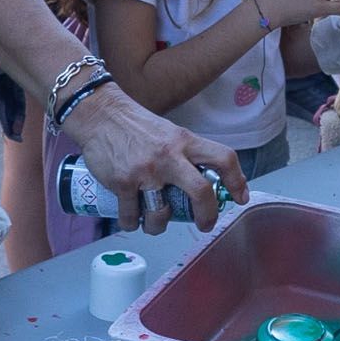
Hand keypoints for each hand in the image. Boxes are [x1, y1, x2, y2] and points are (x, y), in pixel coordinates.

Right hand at [65, 82, 240, 231]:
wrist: (99, 114)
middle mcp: (169, 156)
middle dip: (207, 216)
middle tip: (205, 224)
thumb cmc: (135, 125)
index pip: (223, 158)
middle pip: (201, 192)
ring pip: (161, 214)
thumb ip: (185, 154)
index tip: (240, 197)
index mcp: (185, 141)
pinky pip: (131, 216)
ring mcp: (145, 172)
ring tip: (154, 223)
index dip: (237, 180)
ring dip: (159, 226)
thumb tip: (203, 181)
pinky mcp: (122, 182)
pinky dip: (132, 223)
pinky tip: (132, 220)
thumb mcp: (169, 133)